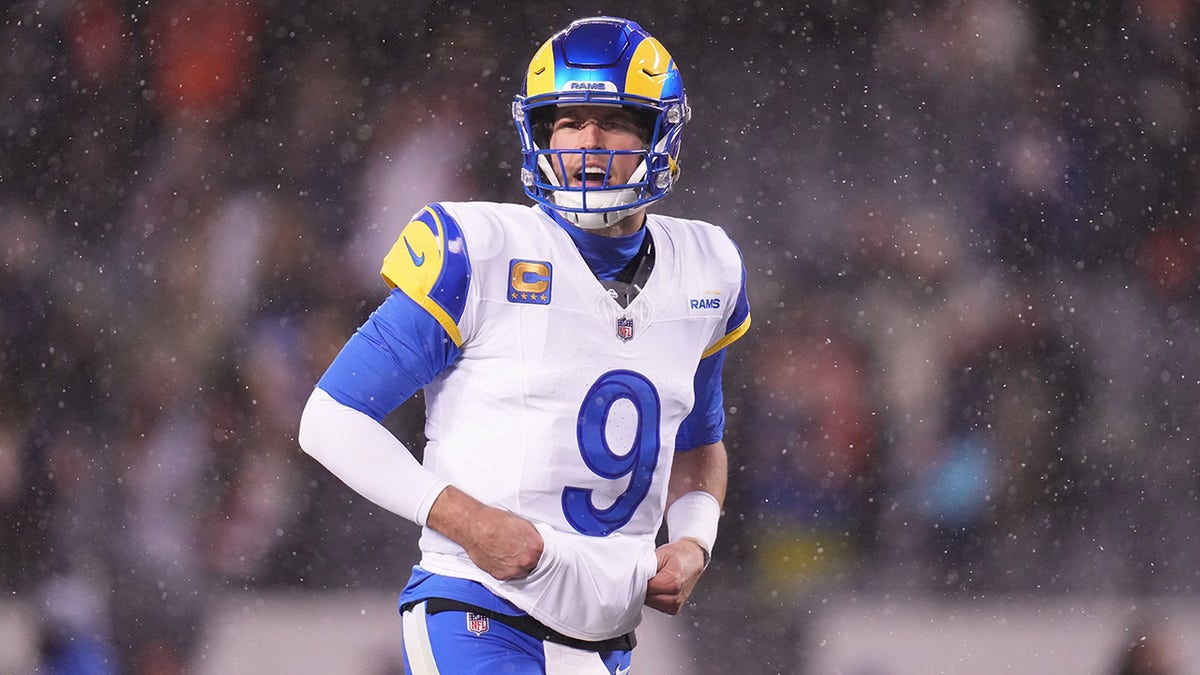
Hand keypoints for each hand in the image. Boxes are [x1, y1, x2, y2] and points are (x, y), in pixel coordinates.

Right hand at [426, 486, 543, 580]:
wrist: (475, 526)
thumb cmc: (496, 522)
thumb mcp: (524, 523)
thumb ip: (534, 537)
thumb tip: (537, 543)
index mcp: (536, 548)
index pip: (547, 555)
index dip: (539, 552)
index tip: (535, 551)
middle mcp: (527, 561)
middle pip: (534, 565)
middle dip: (529, 558)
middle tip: (519, 550)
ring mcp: (514, 570)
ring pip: (522, 571)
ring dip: (518, 565)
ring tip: (507, 552)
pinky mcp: (500, 576)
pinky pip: (508, 575)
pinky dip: (505, 568)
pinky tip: (500, 556)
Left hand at [644, 538, 706, 614]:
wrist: (693, 558)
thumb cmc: (679, 555)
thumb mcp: (660, 554)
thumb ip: (646, 566)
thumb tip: (633, 576)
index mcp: (672, 583)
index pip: (645, 588)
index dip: (639, 579)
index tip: (640, 572)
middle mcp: (675, 597)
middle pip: (646, 598)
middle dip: (643, 587)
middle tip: (649, 575)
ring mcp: (675, 606)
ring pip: (650, 603)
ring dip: (648, 593)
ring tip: (656, 580)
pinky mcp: (674, 609)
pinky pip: (656, 606)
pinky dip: (654, 597)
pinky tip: (659, 587)